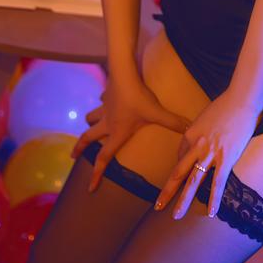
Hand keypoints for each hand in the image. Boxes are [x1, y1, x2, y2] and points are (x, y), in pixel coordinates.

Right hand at [71, 76, 191, 192]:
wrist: (124, 74)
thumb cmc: (139, 98)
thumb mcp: (157, 113)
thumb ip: (173, 123)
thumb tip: (189, 130)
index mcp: (116, 133)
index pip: (104, 158)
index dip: (96, 174)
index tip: (90, 188)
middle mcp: (106, 123)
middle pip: (87, 138)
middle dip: (79, 148)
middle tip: (73, 157)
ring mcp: (104, 108)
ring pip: (91, 118)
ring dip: (89, 123)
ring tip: (89, 126)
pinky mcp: (106, 95)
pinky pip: (101, 101)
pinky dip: (101, 103)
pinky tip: (106, 100)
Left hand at [154, 89, 260, 219]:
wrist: (241, 100)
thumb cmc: (225, 106)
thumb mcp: (204, 118)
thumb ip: (199, 133)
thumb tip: (198, 144)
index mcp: (189, 134)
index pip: (180, 157)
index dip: (181, 168)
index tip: (183, 176)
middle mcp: (196, 146)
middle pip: (178, 172)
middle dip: (167, 191)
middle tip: (158, 206)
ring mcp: (210, 153)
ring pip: (193, 181)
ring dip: (184, 200)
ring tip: (176, 215)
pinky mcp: (226, 158)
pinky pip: (218, 182)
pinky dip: (214, 199)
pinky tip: (212, 212)